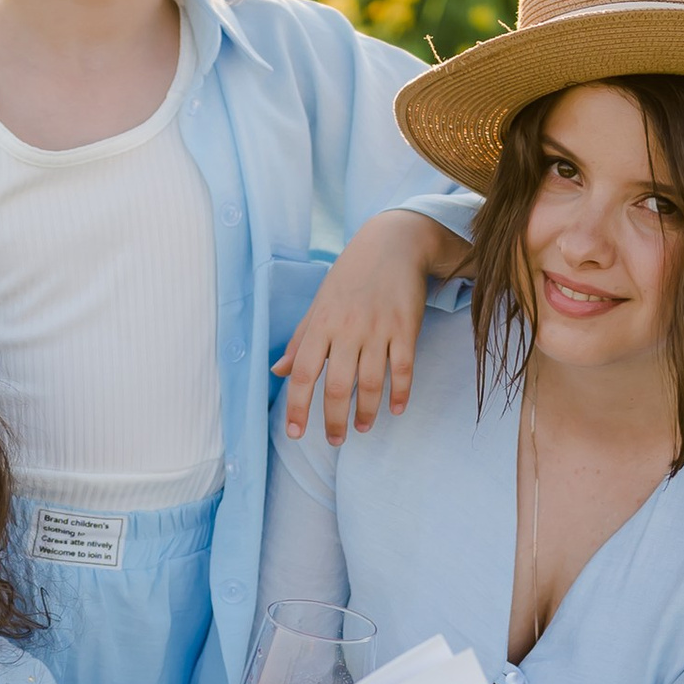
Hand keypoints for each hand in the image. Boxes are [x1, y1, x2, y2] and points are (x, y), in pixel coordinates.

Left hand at [276, 211, 457, 443]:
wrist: (392, 243)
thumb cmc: (350, 276)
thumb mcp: (319, 304)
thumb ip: (300, 340)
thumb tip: (277, 372)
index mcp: (321, 324)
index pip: (302, 373)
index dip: (296, 406)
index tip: (295, 432)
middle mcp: (347, 329)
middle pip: (336, 386)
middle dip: (333, 420)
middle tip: (335, 440)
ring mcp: (378, 329)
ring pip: (370, 383)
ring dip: (366, 413)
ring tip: (362, 428)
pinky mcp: (406, 328)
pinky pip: (403, 369)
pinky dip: (400, 393)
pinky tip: (395, 409)